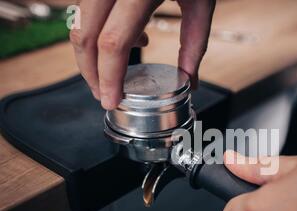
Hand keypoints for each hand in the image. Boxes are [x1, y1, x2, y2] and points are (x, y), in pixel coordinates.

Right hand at [70, 0, 214, 108]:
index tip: (111, 101)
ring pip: (79, 22)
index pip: (113, 43)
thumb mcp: (202, 4)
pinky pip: (88, 10)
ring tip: (117, 75)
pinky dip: (100, 34)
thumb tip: (190, 82)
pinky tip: (133, 40)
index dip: (109, 77)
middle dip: (91, 72)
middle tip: (105, 94)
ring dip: (92, 55)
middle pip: (84, 35)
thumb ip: (195, 46)